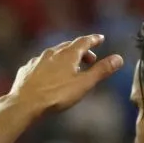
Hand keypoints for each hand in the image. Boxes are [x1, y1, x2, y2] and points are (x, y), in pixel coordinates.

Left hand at [9, 35, 123, 114]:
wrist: (24, 103)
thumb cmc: (56, 95)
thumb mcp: (83, 84)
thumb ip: (101, 71)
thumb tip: (119, 58)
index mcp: (68, 54)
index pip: (84, 41)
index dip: (93, 39)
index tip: (100, 38)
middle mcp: (52, 53)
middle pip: (69, 46)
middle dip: (81, 50)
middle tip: (89, 58)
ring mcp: (37, 60)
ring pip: (54, 54)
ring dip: (64, 57)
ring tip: (70, 67)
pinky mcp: (27, 69)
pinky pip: (41, 63)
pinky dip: (49, 65)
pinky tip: (49, 74)